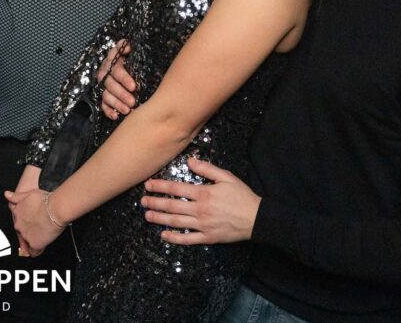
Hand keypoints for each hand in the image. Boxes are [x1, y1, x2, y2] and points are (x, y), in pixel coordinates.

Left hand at [4, 188, 63, 255]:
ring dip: (34, 239)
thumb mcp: (28, 194)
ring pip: (27, 241)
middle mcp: (19, 225)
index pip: (17, 220)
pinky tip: (42, 245)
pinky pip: (34, 252)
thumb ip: (16, 196)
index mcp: (17, 213)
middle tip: (40, 227)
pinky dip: (37, 250)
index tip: (30, 223)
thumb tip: (7, 195)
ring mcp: (26, 235)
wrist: (56, 208)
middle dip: (29, 231)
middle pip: (21, 232)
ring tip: (43, 234)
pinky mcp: (34, 244)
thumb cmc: (46, 201)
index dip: (24, 222)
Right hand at [97, 41, 135, 119]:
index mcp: (114, 59)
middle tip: (133, 101)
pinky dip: (108, 110)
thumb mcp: (135, 51)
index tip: (133, 86)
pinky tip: (115, 116)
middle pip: (110, 82)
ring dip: (116, 103)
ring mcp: (104, 83)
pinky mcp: (104, 94)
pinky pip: (103, 103)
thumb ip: (128, 47)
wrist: (132, 66)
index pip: (114, 67)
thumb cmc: (136, 59)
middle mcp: (106, 71)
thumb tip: (127, 47)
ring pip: (106, 94)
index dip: (123, 77)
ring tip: (128, 110)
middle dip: (121, 93)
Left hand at [139, 157, 258, 244]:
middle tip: (142, 201)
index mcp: (203, 193)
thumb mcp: (227, 177)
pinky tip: (164, 236)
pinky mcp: (208, 237)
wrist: (257, 219)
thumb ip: (207, 169)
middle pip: (172, 205)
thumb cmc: (242, 196)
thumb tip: (190, 160)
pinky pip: (188, 239)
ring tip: (147, 216)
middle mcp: (200, 210)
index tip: (148, 185)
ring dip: (160, 219)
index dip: (160, 186)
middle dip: (155, 203)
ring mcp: (203, 225)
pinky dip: (175, 238)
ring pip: (176, 222)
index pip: (176, 188)